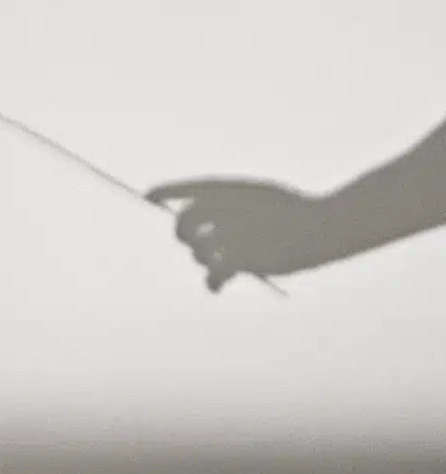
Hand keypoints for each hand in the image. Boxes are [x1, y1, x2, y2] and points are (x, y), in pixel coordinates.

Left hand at [145, 178, 328, 291]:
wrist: (323, 225)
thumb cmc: (295, 211)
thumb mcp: (260, 195)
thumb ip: (229, 203)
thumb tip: (200, 221)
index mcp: (228, 188)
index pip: (185, 188)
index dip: (164, 191)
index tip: (149, 196)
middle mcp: (222, 208)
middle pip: (182, 224)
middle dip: (183, 234)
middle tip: (193, 243)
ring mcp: (228, 232)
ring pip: (197, 252)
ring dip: (205, 259)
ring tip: (221, 262)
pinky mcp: (239, 258)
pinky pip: (212, 275)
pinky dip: (211, 282)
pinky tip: (214, 285)